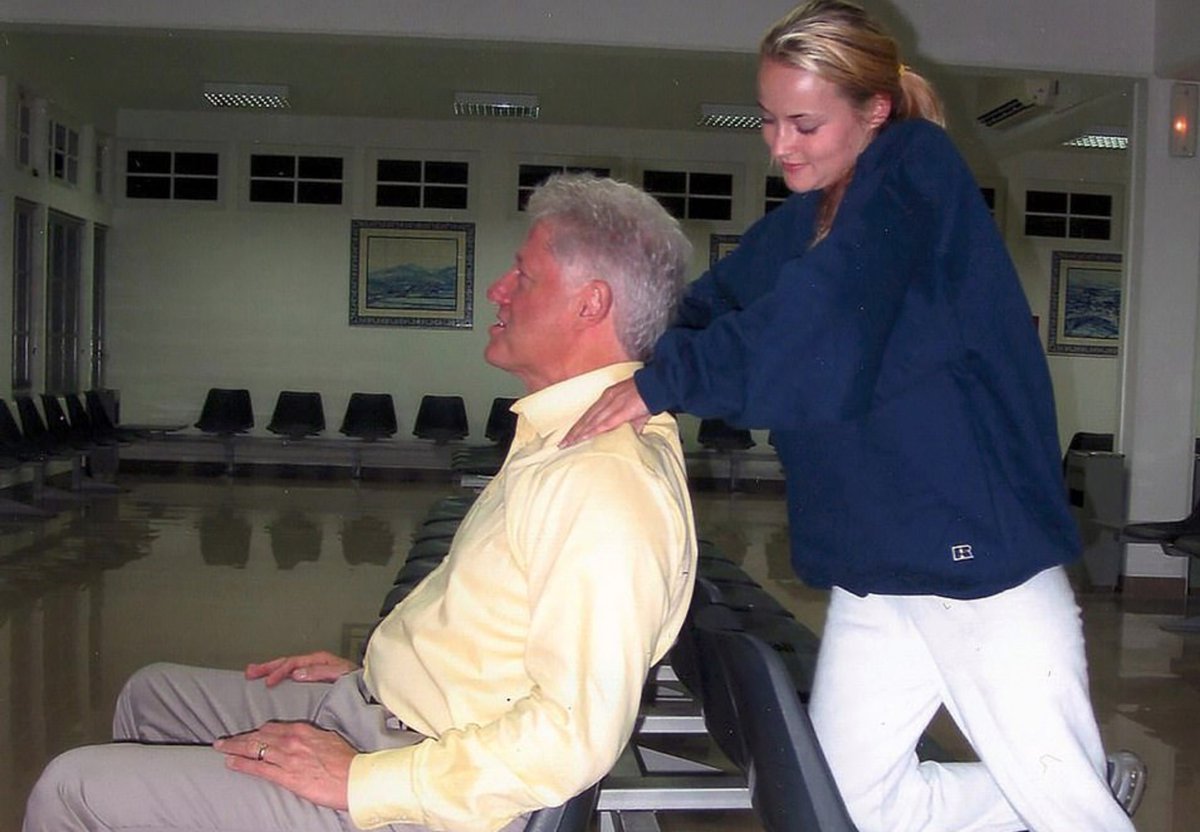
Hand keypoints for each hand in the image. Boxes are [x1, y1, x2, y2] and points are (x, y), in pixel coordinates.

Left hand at [214, 722, 355, 809]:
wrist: (355, 777)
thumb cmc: (347, 760)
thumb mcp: (329, 739)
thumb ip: (312, 737)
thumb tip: (305, 739)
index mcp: (303, 730)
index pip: (272, 727)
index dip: (256, 731)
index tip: (248, 734)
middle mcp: (291, 740)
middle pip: (258, 736)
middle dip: (238, 738)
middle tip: (222, 740)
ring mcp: (287, 758)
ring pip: (253, 749)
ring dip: (233, 748)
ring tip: (220, 748)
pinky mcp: (286, 776)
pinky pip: (258, 768)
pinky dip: (241, 764)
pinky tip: (230, 763)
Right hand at [245, 651, 357, 686]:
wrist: (370, 688)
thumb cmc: (357, 681)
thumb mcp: (340, 674)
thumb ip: (320, 672)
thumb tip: (297, 673)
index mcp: (320, 660)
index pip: (293, 663)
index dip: (279, 671)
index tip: (268, 682)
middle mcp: (315, 663)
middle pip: (286, 662)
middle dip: (267, 666)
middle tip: (250, 672)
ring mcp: (314, 669)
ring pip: (287, 667)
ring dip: (270, 669)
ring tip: (253, 673)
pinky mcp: (314, 678)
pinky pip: (292, 674)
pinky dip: (280, 675)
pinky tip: (271, 682)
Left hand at [560, 378, 650, 447]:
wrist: (658, 385)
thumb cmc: (648, 395)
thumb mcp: (635, 410)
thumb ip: (630, 423)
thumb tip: (629, 435)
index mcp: (608, 397)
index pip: (590, 414)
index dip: (579, 425)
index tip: (570, 435)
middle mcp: (606, 399)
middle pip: (586, 418)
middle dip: (574, 432)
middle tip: (562, 443)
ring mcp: (612, 404)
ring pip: (591, 421)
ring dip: (579, 433)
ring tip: (569, 443)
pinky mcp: (621, 411)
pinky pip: (604, 423)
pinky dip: (592, 431)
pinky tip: (584, 437)